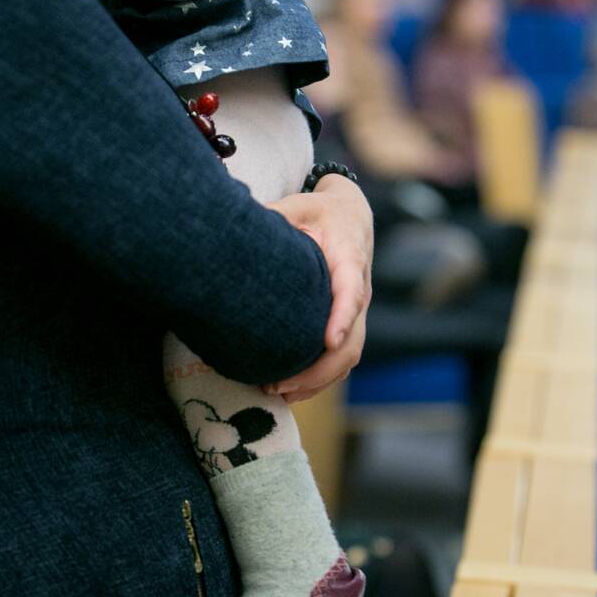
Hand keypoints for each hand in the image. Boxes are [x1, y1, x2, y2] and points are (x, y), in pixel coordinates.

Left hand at [264, 174, 373, 402]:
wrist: (351, 219)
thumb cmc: (320, 213)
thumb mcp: (299, 205)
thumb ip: (276, 215)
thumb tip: (238, 226)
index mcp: (349, 259)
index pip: (352, 291)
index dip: (342, 317)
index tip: (329, 341)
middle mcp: (358, 291)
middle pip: (352, 340)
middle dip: (320, 369)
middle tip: (277, 382)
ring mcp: (355, 313)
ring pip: (348, 357)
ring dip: (316, 381)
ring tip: (274, 391)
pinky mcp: (347, 325)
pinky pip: (340, 361)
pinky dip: (318, 381)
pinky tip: (286, 390)